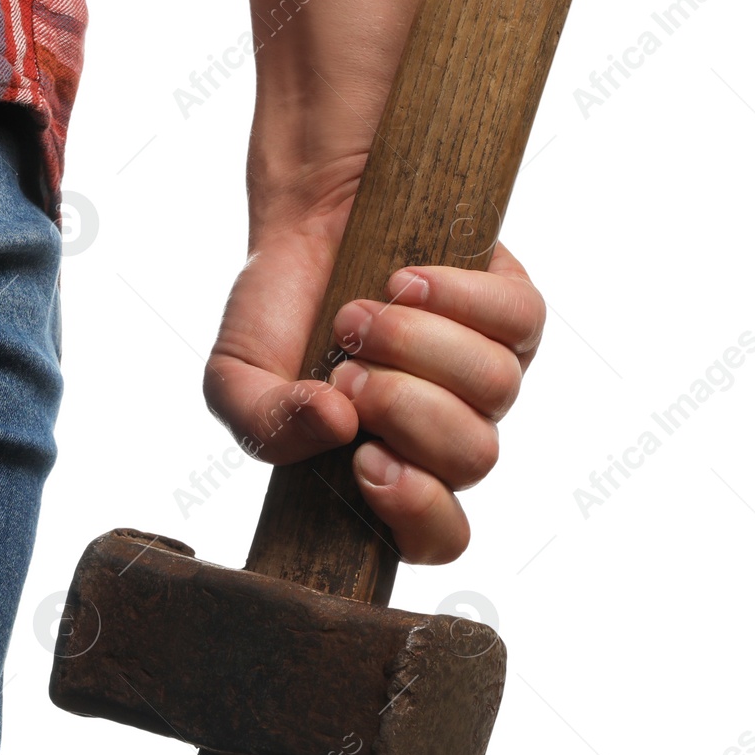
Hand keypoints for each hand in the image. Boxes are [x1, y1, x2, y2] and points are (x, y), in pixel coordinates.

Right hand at [204, 173, 544, 563]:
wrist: (303, 216)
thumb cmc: (276, 312)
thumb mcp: (235, 378)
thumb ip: (264, 424)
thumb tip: (338, 424)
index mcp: (388, 470)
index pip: (438, 537)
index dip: (418, 513)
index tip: (366, 462)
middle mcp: (448, 432)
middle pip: (474, 459)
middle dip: (402, 408)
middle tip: (345, 369)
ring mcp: (487, 374)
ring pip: (496, 388)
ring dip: (417, 346)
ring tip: (359, 317)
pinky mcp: (513, 310)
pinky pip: (518, 321)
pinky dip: (454, 297)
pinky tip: (403, 280)